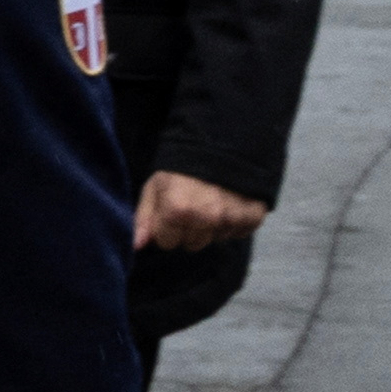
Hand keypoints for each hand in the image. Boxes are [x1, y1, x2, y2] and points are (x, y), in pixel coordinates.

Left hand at [133, 171, 269, 255]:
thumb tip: (137, 246)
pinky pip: (238, 234)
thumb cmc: (181, 170)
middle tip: (193, 206)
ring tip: (211, 203)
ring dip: (212, 227)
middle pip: (192, 244)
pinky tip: (228, 205)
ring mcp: (233, 218)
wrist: (221, 146)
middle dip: (189, 230)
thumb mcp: (155, 187)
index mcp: (179, 210)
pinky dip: (233, 223)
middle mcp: (208, 217)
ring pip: (215, 240)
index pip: (167, 243)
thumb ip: (144, 218)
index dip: (167, 228)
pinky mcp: (253, 217)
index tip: (171, 212)